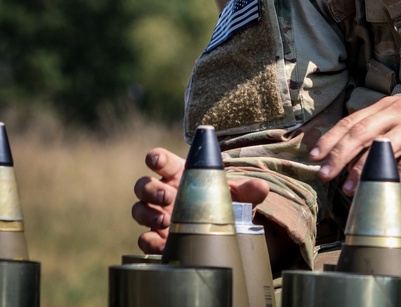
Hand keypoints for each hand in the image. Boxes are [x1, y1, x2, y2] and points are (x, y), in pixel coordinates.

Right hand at [131, 147, 270, 253]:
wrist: (222, 228)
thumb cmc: (222, 201)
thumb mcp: (238, 195)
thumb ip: (248, 189)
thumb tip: (262, 187)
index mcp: (179, 174)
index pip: (160, 160)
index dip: (155, 158)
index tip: (157, 161)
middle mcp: (164, 192)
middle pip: (143, 185)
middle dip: (152, 189)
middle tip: (168, 196)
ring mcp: (158, 215)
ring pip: (138, 209)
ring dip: (146, 213)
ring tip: (164, 220)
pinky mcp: (158, 237)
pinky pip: (144, 238)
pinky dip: (149, 240)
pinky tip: (160, 242)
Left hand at [310, 81, 400, 194]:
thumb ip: (389, 130)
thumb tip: (361, 153)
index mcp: (392, 105)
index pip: (353, 120)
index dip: (331, 138)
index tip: (315, 155)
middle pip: (360, 133)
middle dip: (338, 155)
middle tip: (324, 174)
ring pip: (380, 150)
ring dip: (362, 172)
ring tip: (350, 189)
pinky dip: (395, 181)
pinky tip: (386, 193)